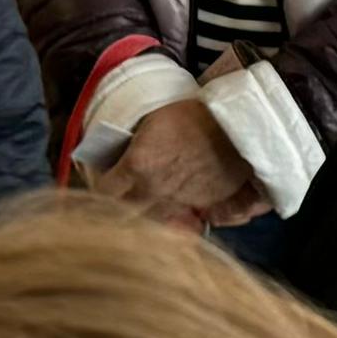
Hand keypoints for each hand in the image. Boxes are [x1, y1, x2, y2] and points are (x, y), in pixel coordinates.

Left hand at [89, 96, 264, 228]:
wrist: (236, 123)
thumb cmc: (194, 114)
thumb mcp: (153, 122)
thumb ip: (134, 149)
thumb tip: (119, 165)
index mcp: (137, 166)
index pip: (104, 192)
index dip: (100, 189)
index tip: (101, 185)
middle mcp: (154, 189)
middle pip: (125, 213)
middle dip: (120, 209)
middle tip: (119, 203)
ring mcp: (178, 201)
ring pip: (153, 221)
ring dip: (147, 218)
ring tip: (146, 212)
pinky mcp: (202, 206)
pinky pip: (183, 223)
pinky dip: (176, 222)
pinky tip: (175, 217)